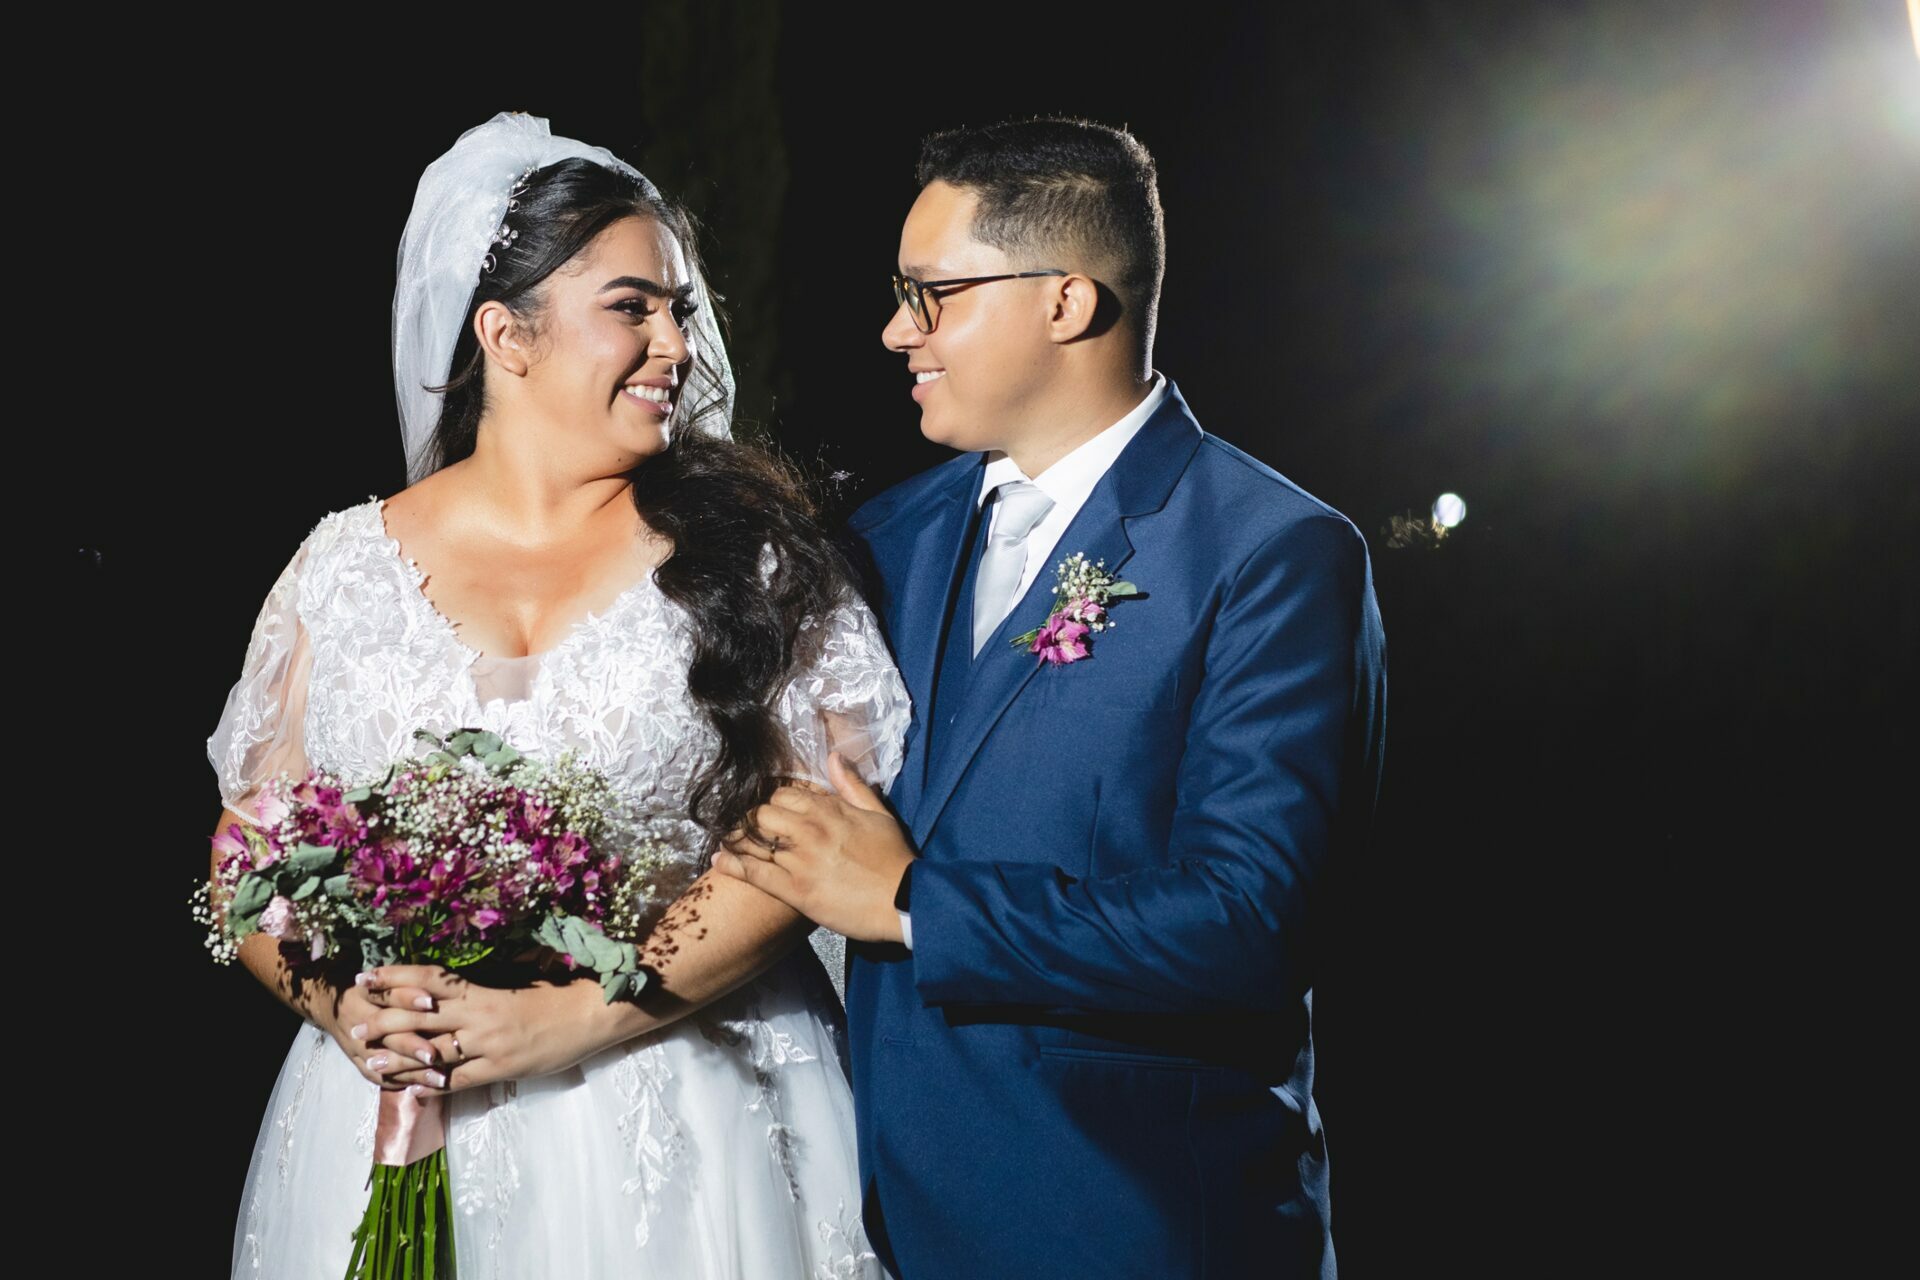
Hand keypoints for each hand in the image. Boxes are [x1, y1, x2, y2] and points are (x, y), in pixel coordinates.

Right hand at [315, 977, 436, 1090]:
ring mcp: (358, 1049)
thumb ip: (406, 981)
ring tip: (440, 1078)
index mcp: (364, 995)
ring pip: (386, 1064)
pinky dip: (406, 1083)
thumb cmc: (372, 989)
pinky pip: (384, 1079)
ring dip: (413, 1072)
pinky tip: (429, 1087)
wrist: (334, 1008)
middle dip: (411, 1045)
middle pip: (386, 1035)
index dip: (408, 997)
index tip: (431, 1001)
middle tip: (434, 1054)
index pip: (388, 996)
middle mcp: (359, 1023)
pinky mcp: (362, 1067)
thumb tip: (437, 983)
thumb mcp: (383, 979)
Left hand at [355, 964, 612, 1093]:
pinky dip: (432, 1086)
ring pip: (432, 1053)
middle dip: (383, 1021)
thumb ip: (480, 992)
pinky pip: (458, 1082)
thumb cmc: (555, 996)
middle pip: (419, 1017)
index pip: (428, 980)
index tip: (366, 978)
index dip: (394, 978)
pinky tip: (411, 1091)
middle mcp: (478, 1015)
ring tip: (368, 1063)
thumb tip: (447, 991)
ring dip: (398, 1059)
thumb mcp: (514, 986)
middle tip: (354, 1026)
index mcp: (482, 990)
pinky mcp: (500, 1069)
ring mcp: (488, 1045)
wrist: (590, 1015)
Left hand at [711, 751, 914, 941]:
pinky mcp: (796, 891)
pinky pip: (755, 874)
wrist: (904, 901)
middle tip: (745, 827)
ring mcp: (800, 861)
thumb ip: (852, 785)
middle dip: (751, 819)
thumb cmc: (894, 858)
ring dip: (736, 839)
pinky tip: (719, 859)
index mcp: (828, 810)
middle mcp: (810, 831)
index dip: (771, 801)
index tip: (766, 809)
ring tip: (724, 838)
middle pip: (761, 815)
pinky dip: (733, 865)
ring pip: (753, 842)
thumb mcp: (879, 813)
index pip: (782, 795)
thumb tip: (834, 756)